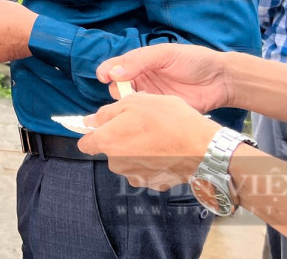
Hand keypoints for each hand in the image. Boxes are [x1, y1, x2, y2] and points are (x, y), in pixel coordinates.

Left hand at [77, 93, 218, 190]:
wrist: (200, 147)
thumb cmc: (167, 119)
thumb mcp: (135, 102)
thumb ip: (107, 113)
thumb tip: (90, 121)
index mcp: (108, 141)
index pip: (86, 143)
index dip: (92, 133)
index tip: (103, 126)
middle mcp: (116, 163)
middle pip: (111, 150)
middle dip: (122, 138)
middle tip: (142, 123)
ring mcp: (135, 176)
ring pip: (130, 160)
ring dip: (139, 150)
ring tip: (158, 136)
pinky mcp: (154, 183)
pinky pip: (148, 169)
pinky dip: (154, 161)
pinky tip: (167, 150)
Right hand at [95, 44, 231, 113]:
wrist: (220, 81)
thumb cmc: (194, 61)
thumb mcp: (166, 54)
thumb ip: (140, 61)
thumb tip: (115, 72)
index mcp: (141, 63)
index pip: (116, 67)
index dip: (107, 71)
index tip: (103, 77)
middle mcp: (142, 80)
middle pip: (118, 88)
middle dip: (116, 91)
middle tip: (123, 95)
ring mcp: (150, 98)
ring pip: (128, 104)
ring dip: (127, 106)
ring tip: (135, 106)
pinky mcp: (159, 113)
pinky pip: (143, 117)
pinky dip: (138, 118)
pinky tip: (142, 117)